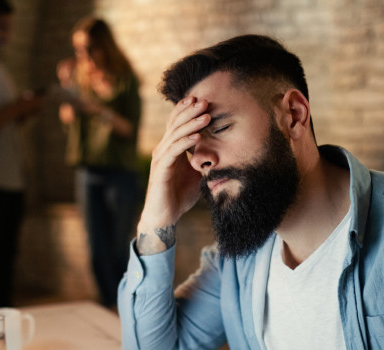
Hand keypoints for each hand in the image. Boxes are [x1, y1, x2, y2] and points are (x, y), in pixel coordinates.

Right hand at [136, 96, 209, 253]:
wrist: (164, 216)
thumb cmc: (179, 196)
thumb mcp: (196, 175)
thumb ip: (204, 162)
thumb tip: (222, 154)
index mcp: (170, 149)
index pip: (176, 123)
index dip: (186, 110)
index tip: (201, 99)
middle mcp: (163, 150)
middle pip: (175, 124)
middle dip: (191, 111)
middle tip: (206, 100)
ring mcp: (160, 159)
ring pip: (175, 135)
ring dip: (191, 124)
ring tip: (205, 116)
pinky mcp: (161, 170)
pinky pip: (173, 152)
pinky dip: (185, 143)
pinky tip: (197, 137)